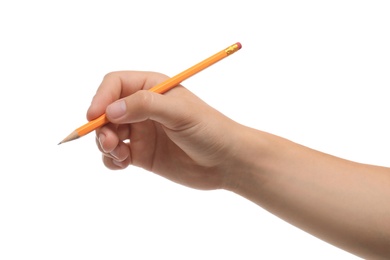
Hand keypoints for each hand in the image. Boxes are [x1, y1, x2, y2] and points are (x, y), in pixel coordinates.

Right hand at [87, 71, 240, 189]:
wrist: (227, 162)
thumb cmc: (209, 130)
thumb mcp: (180, 112)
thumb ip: (145, 106)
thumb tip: (111, 110)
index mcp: (153, 88)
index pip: (115, 84)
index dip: (102, 98)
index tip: (95, 116)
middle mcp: (144, 108)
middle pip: (107, 110)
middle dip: (101, 126)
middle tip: (109, 142)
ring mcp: (142, 132)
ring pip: (108, 133)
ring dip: (105, 144)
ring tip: (119, 155)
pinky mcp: (143, 154)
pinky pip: (116, 155)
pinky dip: (112, 160)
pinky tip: (122, 164)